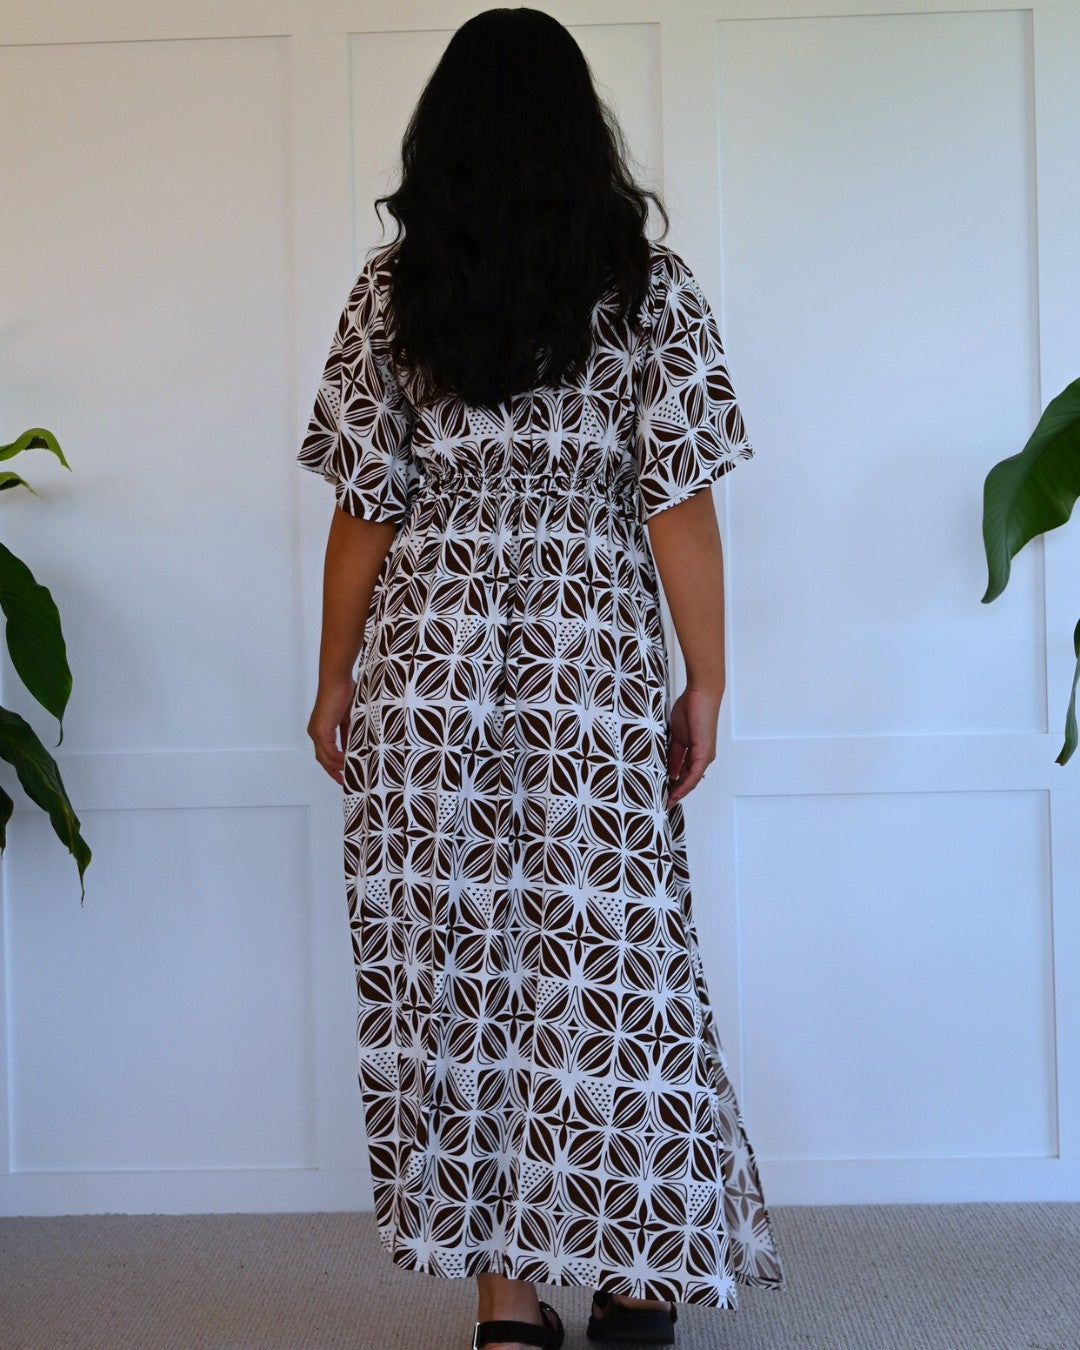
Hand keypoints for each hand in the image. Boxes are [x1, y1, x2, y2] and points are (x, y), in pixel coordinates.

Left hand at [307, 677, 355, 784]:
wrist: (336, 680)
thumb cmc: (343, 692)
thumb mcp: (348, 717)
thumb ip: (349, 731)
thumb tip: (356, 744)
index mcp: (320, 729)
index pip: (324, 752)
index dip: (332, 764)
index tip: (342, 772)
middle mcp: (315, 732)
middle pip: (322, 759)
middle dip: (332, 771)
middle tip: (342, 781)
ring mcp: (317, 732)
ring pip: (325, 757)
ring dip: (336, 767)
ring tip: (347, 774)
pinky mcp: (321, 730)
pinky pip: (329, 751)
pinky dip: (338, 758)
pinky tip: (348, 762)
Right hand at [665, 684, 720, 807]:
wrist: (701, 694)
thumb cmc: (690, 708)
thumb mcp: (677, 736)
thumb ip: (674, 753)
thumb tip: (669, 770)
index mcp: (696, 752)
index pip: (685, 775)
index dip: (675, 786)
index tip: (663, 795)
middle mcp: (703, 757)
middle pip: (689, 782)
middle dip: (676, 794)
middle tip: (662, 804)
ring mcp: (705, 756)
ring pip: (692, 781)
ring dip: (679, 793)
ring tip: (666, 803)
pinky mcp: (704, 752)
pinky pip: (694, 774)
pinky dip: (684, 785)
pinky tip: (675, 793)